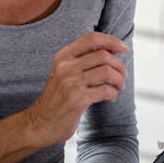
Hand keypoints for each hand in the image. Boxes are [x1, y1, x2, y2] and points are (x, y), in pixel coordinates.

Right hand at [25, 31, 128, 145]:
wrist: (40, 123)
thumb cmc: (58, 97)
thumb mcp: (64, 72)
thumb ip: (82, 59)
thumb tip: (112, 49)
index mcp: (63, 56)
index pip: (91, 38)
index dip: (111, 41)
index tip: (123, 48)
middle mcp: (65, 67)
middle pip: (103, 55)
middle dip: (119, 65)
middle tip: (122, 76)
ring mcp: (70, 83)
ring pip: (107, 72)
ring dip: (119, 80)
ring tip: (118, 87)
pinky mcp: (77, 100)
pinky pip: (105, 90)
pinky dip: (113, 93)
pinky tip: (110, 97)